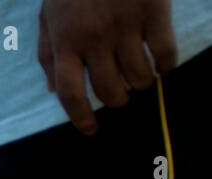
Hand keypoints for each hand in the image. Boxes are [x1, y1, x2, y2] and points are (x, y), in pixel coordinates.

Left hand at [37, 0, 176, 133]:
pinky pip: (164, 53)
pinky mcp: (153, 13)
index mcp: (65, 44)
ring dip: (140, 84)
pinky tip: (163, 66)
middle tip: (121, 95)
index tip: (91, 129)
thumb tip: (54, 91)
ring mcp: (125, 27)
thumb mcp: (48, 18)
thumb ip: (48, 55)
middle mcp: (94, 40)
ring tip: (139, 78)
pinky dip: (166, 66)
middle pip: (108, 90)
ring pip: (138, 77)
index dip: (81, 118)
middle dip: (116, 100)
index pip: (70, 93)